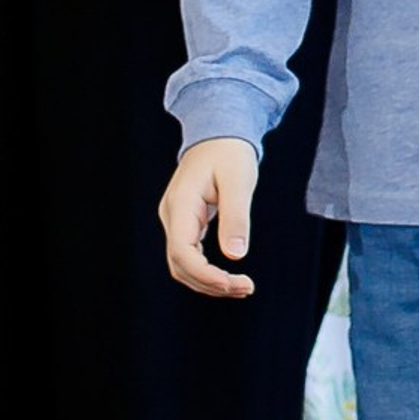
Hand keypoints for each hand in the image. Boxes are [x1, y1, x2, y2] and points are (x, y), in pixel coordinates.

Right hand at [160, 138, 259, 298]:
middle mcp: (172, 216)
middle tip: (246, 288)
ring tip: (242, 286)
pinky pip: (190, 255)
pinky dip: (208, 270)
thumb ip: (236, 216)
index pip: (182, 252)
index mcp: (181, 204)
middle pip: (181, 265)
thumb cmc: (230, 152)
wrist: (219, 132)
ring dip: (209, 281)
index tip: (233, 283)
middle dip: (210, 283)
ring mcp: (175, 221)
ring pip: (183, 265)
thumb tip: (236, 255)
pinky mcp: (185, 223)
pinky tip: (230, 276)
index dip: (205, 275)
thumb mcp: (238, 180)